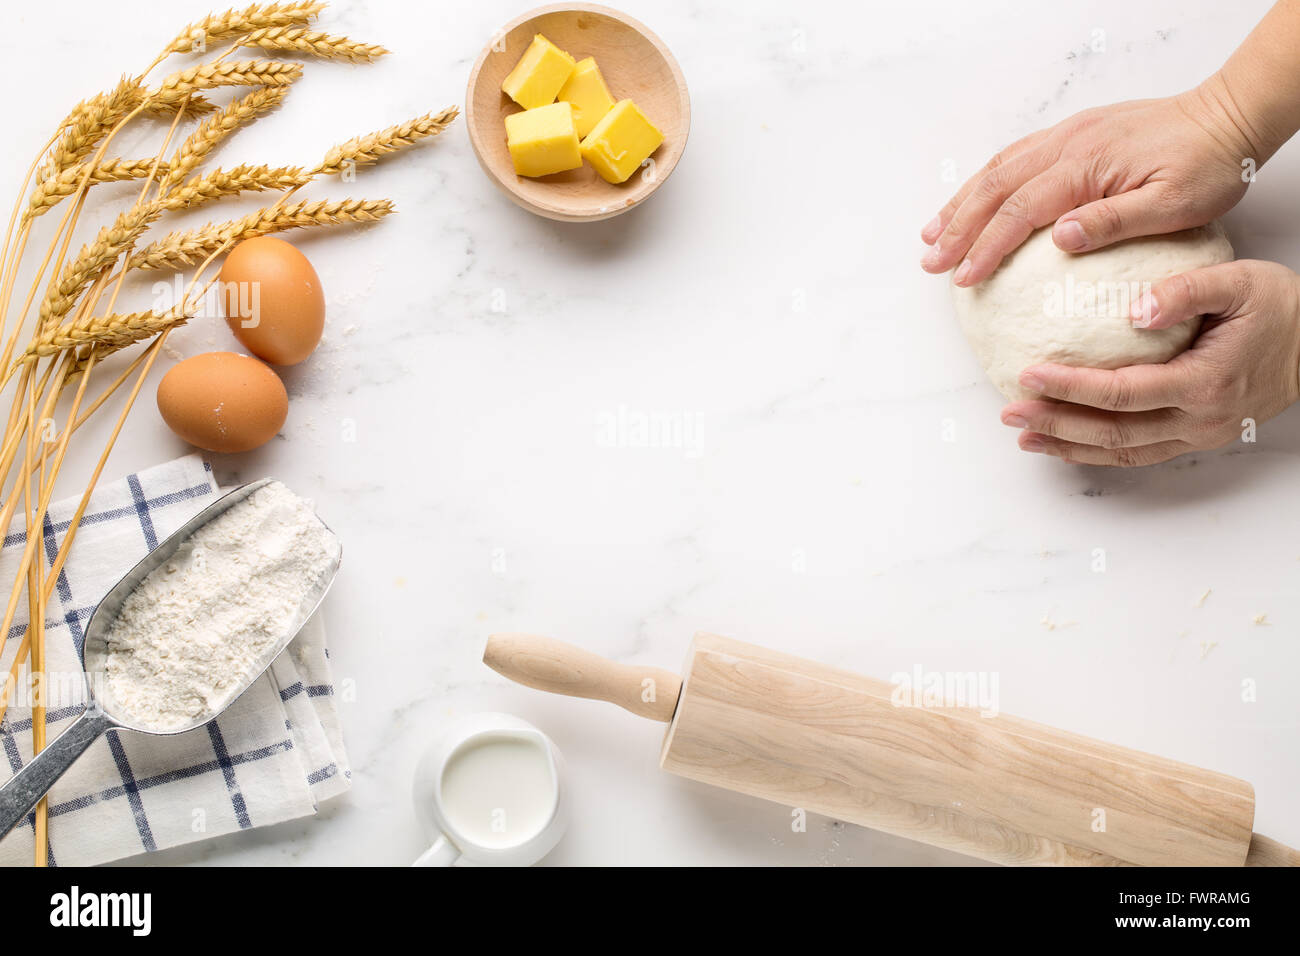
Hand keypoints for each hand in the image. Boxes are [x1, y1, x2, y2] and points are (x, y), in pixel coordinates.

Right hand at [920, 80, 1255, 286]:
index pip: (1020, 212)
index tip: (963, 277)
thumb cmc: (1208, 165)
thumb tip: (1059, 239)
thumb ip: (1114, 222)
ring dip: (961, 203)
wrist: (1229, 116)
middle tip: (930, 261)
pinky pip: (1015, 157)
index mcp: (1086, 167)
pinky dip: (985, 182)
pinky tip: (973, 199)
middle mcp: (1067, 146)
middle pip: (994, 189)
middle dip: (956, 227)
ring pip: (997, 169)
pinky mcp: (1074, 134)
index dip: (985, 247)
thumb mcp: (1173, 205)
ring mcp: (1067, 136)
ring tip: (931, 233)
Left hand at [1000, 260, 1299, 466]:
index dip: (1070, 388)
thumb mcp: (1241, 282)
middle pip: (1113, 431)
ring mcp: (1199, 435)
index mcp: (1205, 382)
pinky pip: (1138, 452)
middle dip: (1056, 424)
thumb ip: (1187, 291)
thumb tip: (1135, 308)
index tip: (1027, 375)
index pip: (1121, 392)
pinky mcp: (1197, 438)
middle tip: (1009, 411)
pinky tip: (1064, 443)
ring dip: (1068, 445)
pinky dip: (1096, 451)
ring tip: (1024, 434)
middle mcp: (1200, 419)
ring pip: (1122, 450)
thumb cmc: (1282, 308)